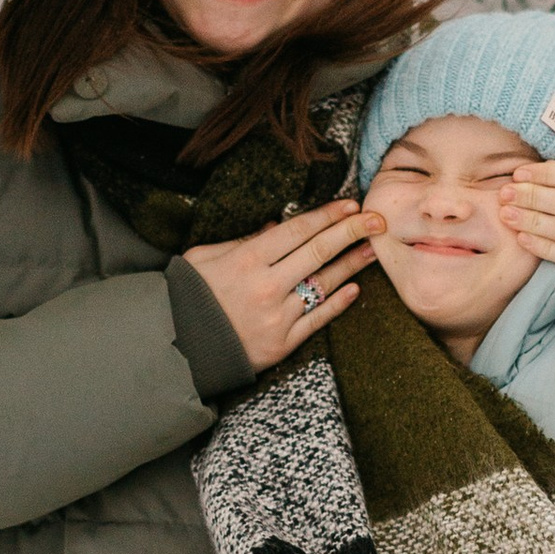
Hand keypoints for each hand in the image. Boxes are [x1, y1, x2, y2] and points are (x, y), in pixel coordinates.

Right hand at [182, 201, 382, 371]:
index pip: (298, 230)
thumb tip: (276, 227)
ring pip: (324, 284)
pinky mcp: (283, 342)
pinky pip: (318, 319)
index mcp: (247, 259)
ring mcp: (278, 315)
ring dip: (352, 264)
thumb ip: (243, 241)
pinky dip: (338, 302)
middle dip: (352, 232)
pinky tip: (354, 288)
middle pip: (318, 251)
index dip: (328, 216)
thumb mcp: (205, 258)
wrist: (177, 348)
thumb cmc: (188, 297)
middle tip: (377, 219)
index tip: (351, 205)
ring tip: (373, 249)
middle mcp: (267, 285)